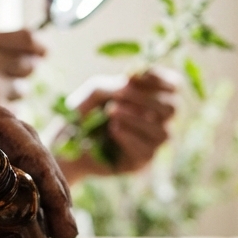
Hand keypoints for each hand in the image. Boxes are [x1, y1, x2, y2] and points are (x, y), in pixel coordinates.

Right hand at [0, 30, 45, 102]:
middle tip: (1, 79)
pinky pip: (13, 109)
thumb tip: (44, 49)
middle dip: (21, 71)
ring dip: (12, 92)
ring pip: (21, 88)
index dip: (36, 46)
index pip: (27, 38)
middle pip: (29, 63)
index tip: (42, 52)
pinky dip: (4, 112)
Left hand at [58, 69, 178, 179]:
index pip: (173, 86)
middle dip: (145, 99)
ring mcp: (151, 144)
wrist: (64, 146)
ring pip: (162, 132)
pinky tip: (112, 130)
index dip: (159, 79)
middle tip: (118, 95)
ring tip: (111, 112)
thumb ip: (115, 84)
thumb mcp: (96, 92)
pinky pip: (147, 151)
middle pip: (172, 108)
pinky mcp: (141, 163)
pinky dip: (130, 137)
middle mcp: (157, 121)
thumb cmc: (83, 114)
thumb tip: (131, 81)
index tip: (134, 75)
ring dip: (136, 119)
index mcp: (151, 99)